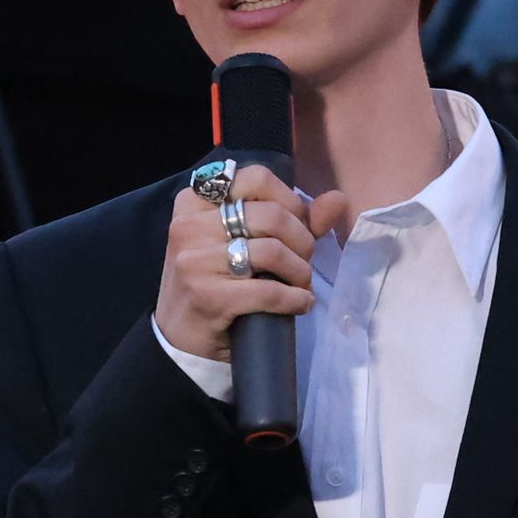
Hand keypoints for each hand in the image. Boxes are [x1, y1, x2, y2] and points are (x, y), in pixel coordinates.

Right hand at [159, 161, 348, 363]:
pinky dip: (295, 299)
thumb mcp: (242, 243)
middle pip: (271, 215)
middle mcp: (190, 225)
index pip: (257, 178)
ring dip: (300, 272)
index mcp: (195, 202)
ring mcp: (195, 261)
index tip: (296, 226)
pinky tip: (300, 304)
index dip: (290, 200)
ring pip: (273, 251)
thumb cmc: (216, 284)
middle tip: (303, 261)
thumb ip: (292, 219)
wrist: (180, 339)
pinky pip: (268, 291)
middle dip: (301, 241)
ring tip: (300, 284)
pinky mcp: (206, 295)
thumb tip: (336, 199)